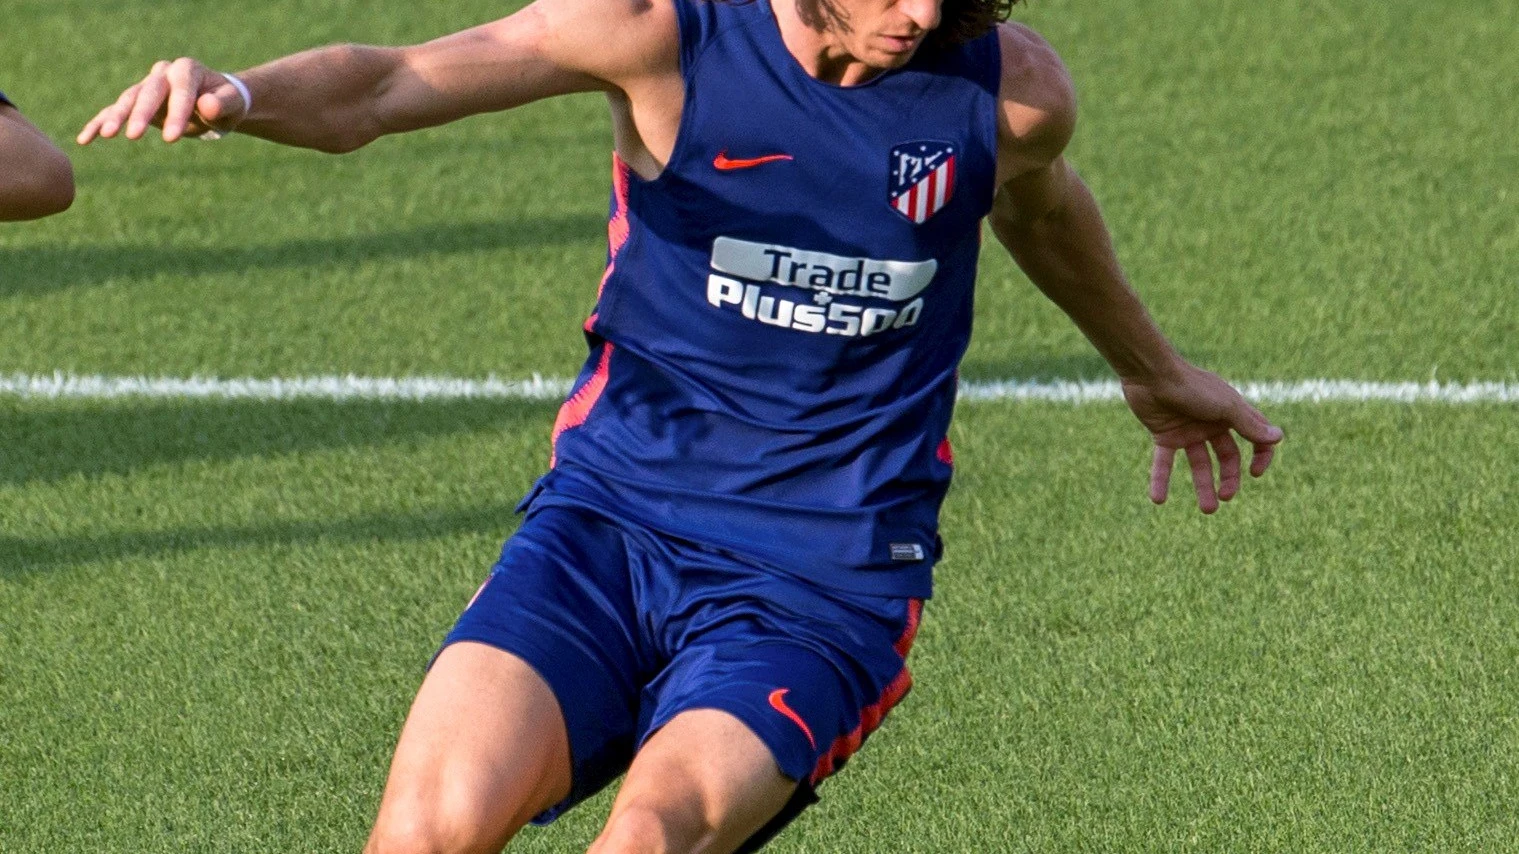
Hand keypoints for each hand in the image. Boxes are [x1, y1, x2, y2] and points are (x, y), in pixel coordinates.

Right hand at [78, 58, 247, 144]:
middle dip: (140, 115)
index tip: (171, 139)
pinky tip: (85, 139)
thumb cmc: (227, 103)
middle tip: (134, 137)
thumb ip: (224, 103)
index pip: (179, 91)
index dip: (175, 114)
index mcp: (186, 70)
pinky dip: (99, 123)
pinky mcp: (136, 102)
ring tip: (107, 135)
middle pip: (148, 92)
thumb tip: (207, 105)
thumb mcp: (234, 104)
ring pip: (128, 100)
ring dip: (116, 117)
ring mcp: (146, 87)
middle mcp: (162, 74)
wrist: (216, 102)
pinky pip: (113, 111)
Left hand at [1121, 365, 1282, 513]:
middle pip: (1227, 457)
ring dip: (1203, 486)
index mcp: (1231, 414)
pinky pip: (1164, 463)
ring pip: (1199, 464)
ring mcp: (1188, 431)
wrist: (1151, 374)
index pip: (1254, 439)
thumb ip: (1249, 424)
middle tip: (1225, 497)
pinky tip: (1158, 500)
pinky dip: (1161, 480)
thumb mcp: (1225, 407)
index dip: (1260, 456)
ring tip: (1208, 510)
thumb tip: (1278, 438)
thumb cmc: (1191, 386)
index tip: (1255, 473)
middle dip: (1229, 479)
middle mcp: (1211, 424)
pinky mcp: (1164, 436)